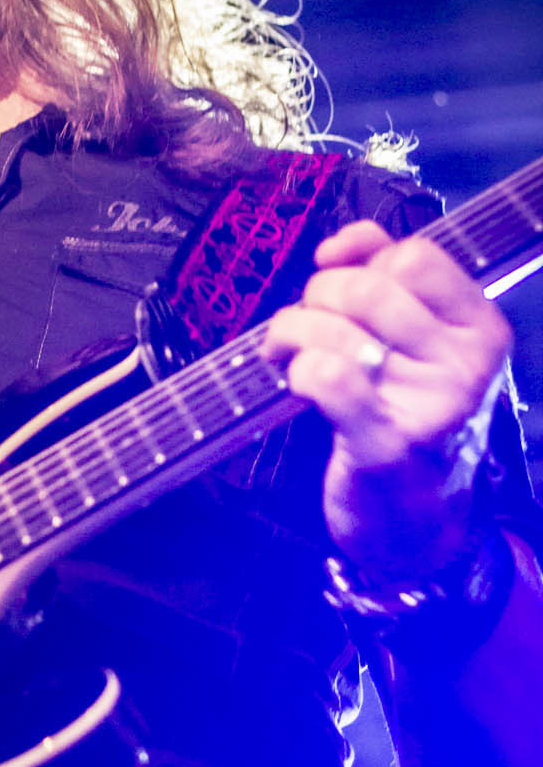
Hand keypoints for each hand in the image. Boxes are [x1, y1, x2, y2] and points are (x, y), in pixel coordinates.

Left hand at [261, 221, 511, 574]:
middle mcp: (466, 364)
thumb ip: (387, 279)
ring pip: (336, 327)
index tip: (337, 277)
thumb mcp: (418, 341)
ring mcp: (432, 406)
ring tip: (287, 354)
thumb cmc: (408, 416)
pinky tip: (299, 385)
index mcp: (479, 328)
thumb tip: (341, 244)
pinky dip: (298, 371)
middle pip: (368, 287)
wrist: (418, 522)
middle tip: (305, 327)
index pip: (415, 256)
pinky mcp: (388, 445)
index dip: (361, 257)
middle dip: (317, 297)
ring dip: (290, 332)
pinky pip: (327, 376)